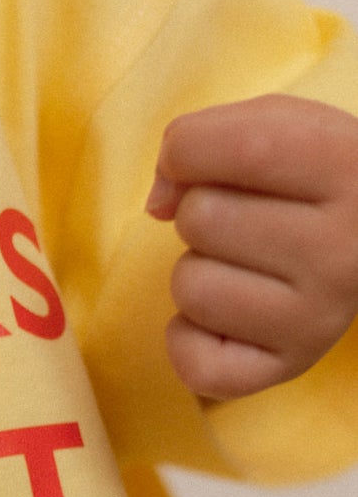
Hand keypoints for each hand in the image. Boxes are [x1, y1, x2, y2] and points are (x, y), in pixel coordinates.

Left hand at [145, 93, 357, 400]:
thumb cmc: (304, 180)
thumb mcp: (276, 129)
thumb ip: (206, 139)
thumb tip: (156, 204)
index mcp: (350, 169)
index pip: (243, 147)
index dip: (188, 149)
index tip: (193, 159)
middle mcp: (343, 250)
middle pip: (200, 219)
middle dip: (197, 215)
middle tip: (238, 223)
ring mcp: (318, 318)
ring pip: (190, 287)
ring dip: (194, 273)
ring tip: (238, 266)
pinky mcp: (291, 367)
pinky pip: (193, 364)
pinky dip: (187, 338)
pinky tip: (222, 318)